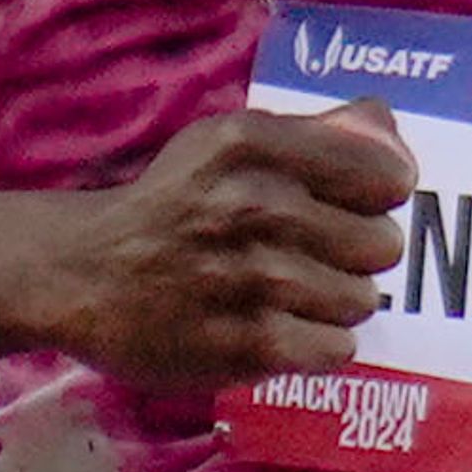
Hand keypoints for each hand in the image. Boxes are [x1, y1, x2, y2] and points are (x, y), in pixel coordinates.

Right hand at [35, 103, 413, 386]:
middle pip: (382, 244)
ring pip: (362, 300)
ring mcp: (251, 277)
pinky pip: (336, 349)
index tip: (354, 205)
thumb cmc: (172, 202)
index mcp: (254, 144)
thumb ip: (313, 131)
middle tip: (312, 254)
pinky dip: (317, 344)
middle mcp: (255, 204)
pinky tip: (282, 327)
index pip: (386, 175)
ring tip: (291, 293)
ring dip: (335, 302)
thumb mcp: (228, 141)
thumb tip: (387, 123)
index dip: (378, 195)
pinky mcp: (246, 342)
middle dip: (356, 253)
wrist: (84, 273)